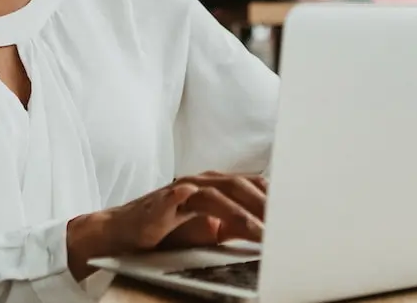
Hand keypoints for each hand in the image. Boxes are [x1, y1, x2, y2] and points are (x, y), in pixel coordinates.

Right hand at [66, 172, 266, 278]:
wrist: (121, 233)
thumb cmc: (164, 231)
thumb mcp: (206, 229)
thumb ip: (233, 225)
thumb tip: (264, 230)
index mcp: (212, 186)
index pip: (249, 184)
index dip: (272, 195)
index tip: (295, 209)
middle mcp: (198, 183)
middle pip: (237, 185)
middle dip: (263, 204)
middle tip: (285, 224)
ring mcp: (177, 191)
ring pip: (214, 194)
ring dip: (239, 211)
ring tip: (258, 230)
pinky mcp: (157, 205)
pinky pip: (173, 198)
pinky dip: (184, 196)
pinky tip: (194, 198)